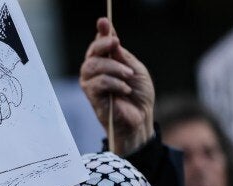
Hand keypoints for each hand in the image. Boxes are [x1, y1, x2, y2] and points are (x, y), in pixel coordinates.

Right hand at [80, 18, 154, 154]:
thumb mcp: (136, 70)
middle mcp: (95, 72)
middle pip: (92, 53)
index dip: (101, 32)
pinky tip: (125, 89)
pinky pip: (98, 83)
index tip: (104, 21)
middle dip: (103, 45)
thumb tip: (111, 38)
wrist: (141, 118)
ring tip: (128, 75)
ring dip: (113, 67)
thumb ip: (123, 56)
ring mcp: (91, 85)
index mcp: (107, 63)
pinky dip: (114, 83)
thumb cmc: (138, 96)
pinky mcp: (92, 98)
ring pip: (92, 66)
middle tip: (116, 42)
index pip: (100, 45)